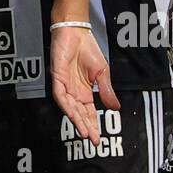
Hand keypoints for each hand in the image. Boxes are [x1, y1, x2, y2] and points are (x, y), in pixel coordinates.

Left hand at [50, 24, 119, 142]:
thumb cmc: (88, 49)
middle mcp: (73, 92)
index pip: (88, 113)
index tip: (98, 138)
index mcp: (84, 92)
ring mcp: (64, 85)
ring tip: (84, 132)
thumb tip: (115, 108)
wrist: (77, 32)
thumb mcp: (102, 73)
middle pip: (79, 114)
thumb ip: (106, 91)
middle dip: (85, 127)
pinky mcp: (57, 77)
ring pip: (69, 108)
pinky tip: (72, 114)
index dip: (93, 125)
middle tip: (92, 140)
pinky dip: (66, 105)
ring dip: (76, 120)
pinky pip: (60, 95)